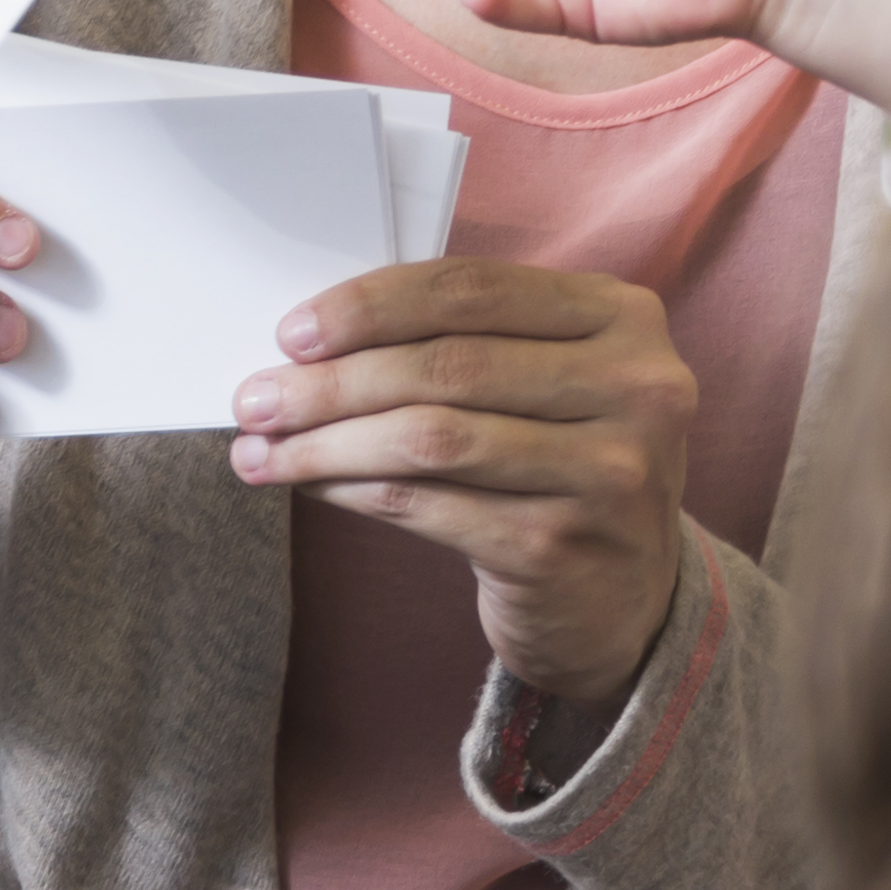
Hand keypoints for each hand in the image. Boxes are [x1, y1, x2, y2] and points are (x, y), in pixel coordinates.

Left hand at [231, 259, 693, 723]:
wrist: (623, 599)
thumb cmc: (560, 466)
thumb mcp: (549, 383)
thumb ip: (468, 342)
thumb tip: (316, 341)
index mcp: (624, 317)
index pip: (474, 290)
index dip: (372, 306)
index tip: (293, 332)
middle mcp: (634, 387)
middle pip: (446, 364)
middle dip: (333, 381)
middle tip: (255, 398)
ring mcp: (606, 471)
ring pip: (429, 438)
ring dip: (327, 442)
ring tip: (262, 449)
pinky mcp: (559, 546)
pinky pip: (426, 506)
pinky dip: (354, 491)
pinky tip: (313, 485)